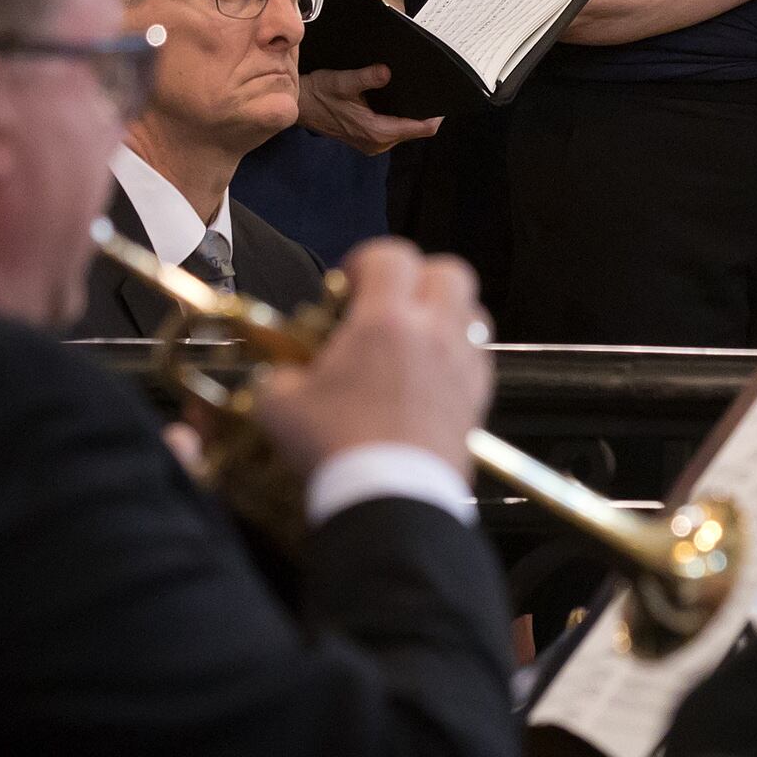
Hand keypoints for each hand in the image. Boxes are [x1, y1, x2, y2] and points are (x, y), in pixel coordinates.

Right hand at [252, 237, 488, 475]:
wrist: (389, 501)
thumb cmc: (338, 450)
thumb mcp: (280, 407)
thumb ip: (277, 378)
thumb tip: (280, 377)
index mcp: (384, 322)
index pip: (390, 255)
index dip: (367, 260)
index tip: (349, 284)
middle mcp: (433, 333)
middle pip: (448, 271)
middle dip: (418, 277)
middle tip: (388, 302)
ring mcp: (462, 366)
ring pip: (472, 312)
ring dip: (445, 314)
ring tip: (413, 338)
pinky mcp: (477, 400)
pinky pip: (478, 358)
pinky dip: (458, 356)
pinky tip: (429, 380)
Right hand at [297, 62, 443, 153]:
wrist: (299, 106)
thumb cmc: (319, 93)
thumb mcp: (342, 81)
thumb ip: (366, 77)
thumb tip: (387, 72)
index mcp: (376, 131)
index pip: (418, 129)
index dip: (434, 116)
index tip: (444, 100)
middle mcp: (378, 143)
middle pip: (414, 131)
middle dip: (424, 114)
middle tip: (433, 90)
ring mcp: (373, 144)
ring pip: (404, 131)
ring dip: (412, 116)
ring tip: (420, 93)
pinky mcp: (368, 139)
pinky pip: (393, 131)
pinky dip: (400, 119)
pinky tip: (401, 102)